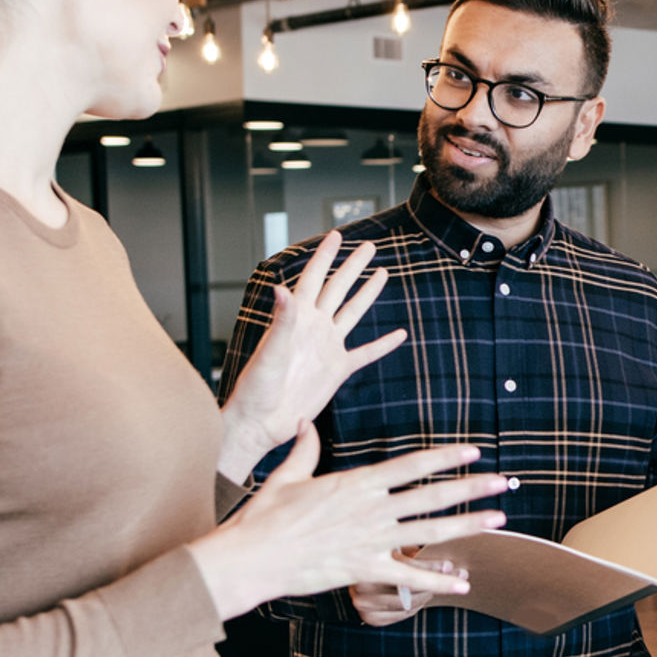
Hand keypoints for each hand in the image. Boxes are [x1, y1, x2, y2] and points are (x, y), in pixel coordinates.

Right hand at [192, 429, 510, 618]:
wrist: (252, 558)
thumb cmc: (265, 518)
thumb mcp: (287, 477)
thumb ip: (304, 450)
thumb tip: (303, 423)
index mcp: (356, 483)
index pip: (411, 464)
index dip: (446, 456)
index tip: (473, 450)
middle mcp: (371, 509)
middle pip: (432, 494)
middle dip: (472, 486)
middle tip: (504, 480)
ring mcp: (370, 540)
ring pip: (430, 531)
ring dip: (468, 524)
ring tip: (499, 519)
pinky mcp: (364, 569)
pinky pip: (408, 576)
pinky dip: (436, 580)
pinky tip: (463, 581)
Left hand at [221, 234, 404, 481]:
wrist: (262, 422)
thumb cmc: (257, 387)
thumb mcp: (269, 351)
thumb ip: (281, 320)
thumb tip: (281, 288)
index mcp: (296, 318)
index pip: (314, 278)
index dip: (325, 256)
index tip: (337, 235)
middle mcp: (313, 327)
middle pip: (338, 289)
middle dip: (352, 266)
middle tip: (370, 246)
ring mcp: (327, 347)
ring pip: (352, 313)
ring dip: (367, 293)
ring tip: (382, 273)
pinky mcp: (337, 370)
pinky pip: (365, 354)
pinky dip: (383, 345)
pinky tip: (399, 335)